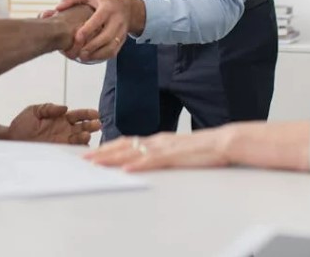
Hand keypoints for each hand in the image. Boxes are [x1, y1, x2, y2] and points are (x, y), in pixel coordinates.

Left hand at [7, 103, 100, 144]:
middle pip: (83, 127)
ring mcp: (62, 141)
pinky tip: (82, 148)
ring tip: (86, 135)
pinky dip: (78, 150)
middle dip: (91, 125)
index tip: (95, 114)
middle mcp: (64, 130)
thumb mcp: (34, 110)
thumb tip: (64, 108)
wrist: (11, 139)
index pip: (78, 115)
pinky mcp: (57, 150)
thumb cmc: (21, 124)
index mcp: (61, 118)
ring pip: (79, 139)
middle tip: (97, 124)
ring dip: (85, 137)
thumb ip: (49, 108)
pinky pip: (71, 150)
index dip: (87, 114)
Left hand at [55, 0, 137, 61]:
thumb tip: (58, 8)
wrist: (127, 9)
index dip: (88, 29)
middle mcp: (117, 20)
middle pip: (106, 36)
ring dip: (97, 54)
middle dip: (92, 46)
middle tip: (79, 53)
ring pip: (111, 46)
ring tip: (83, 57)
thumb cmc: (104, 2)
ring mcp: (121, 31)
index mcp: (107, 8)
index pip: (98, 19)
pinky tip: (91, 57)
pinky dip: (102, 56)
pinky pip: (114, 51)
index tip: (77, 38)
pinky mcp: (122, 40)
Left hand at [83, 128, 231, 171]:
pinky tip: (126, 169)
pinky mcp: (174, 156)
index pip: (129, 142)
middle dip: (103, 152)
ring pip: (133, 152)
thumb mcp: (180, 151)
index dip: (110, 147)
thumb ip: (165, 154)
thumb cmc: (205, 149)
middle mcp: (158, 140)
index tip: (94, 153)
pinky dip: (137, 164)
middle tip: (84, 158)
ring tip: (96, 163)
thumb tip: (150, 161)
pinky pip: (152, 160)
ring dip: (113, 157)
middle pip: (124, 145)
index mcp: (159, 139)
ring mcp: (165, 147)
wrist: (224, 142)